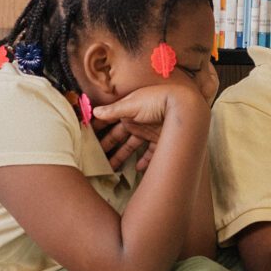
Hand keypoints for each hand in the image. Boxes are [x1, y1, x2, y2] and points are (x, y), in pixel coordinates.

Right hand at [90, 81, 206, 172]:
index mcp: (129, 110)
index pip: (110, 120)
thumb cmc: (156, 101)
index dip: (99, 128)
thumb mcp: (131, 104)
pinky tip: (138, 169)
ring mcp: (149, 131)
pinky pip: (150, 154)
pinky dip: (144, 161)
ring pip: (132, 146)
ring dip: (122, 156)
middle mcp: (138, 121)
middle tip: (95, 158)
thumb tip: (95, 111)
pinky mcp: (160, 141)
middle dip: (108, 146)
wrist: (183, 105)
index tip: (87, 137)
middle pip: (119, 136)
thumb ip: (113, 111)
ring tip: (111, 168)